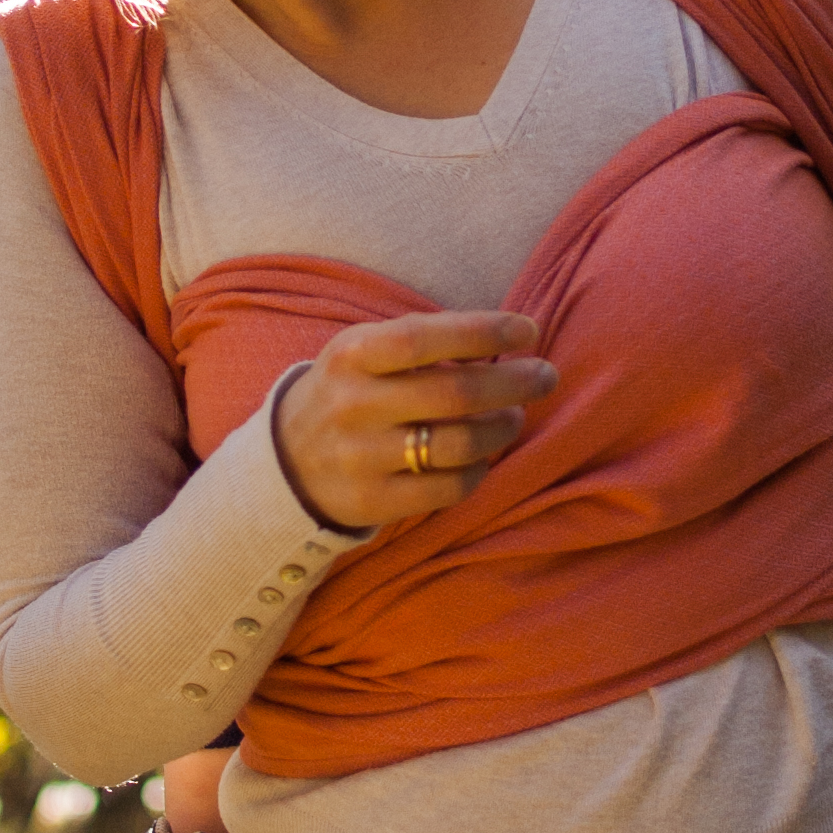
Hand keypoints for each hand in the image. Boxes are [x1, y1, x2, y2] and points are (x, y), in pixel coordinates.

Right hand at [274, 310, 558, 533]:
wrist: (287, 460)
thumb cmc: (351, 390)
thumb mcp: (367, 350)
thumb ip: (426, 340)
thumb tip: (509, 335)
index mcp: (352, 355)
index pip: (425, 338)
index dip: (484, 331)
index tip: (529, 330)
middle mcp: (353, 405)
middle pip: (454, 394)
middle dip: (514, 383)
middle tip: (545, 376)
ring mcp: (361, 458)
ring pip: (459, 445)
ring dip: (502, 428)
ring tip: (514, 417)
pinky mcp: (372, 502)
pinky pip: (448, 489)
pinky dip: (479, 470)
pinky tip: (482, 456)